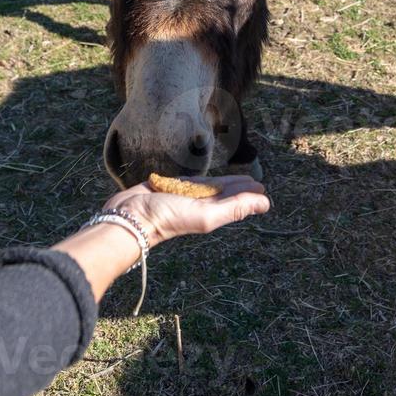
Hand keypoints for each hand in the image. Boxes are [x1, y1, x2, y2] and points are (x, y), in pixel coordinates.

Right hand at [104, 176, 269, 247]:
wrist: (129, 216)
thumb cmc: (167, 217)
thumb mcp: (205, 214)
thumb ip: (235, 207)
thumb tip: (266, 203)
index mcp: (210, 211)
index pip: (234, 199)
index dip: (248, 192)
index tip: (261, 187)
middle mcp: (198, 204)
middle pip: (222, 192)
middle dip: (237, 186)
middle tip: (253, 182)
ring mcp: (181, 196)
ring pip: (206, 187)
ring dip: (220, 182)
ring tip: (233, 179)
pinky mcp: (166, 188)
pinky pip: (186, 182)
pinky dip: (197, 179)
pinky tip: (199, 178)